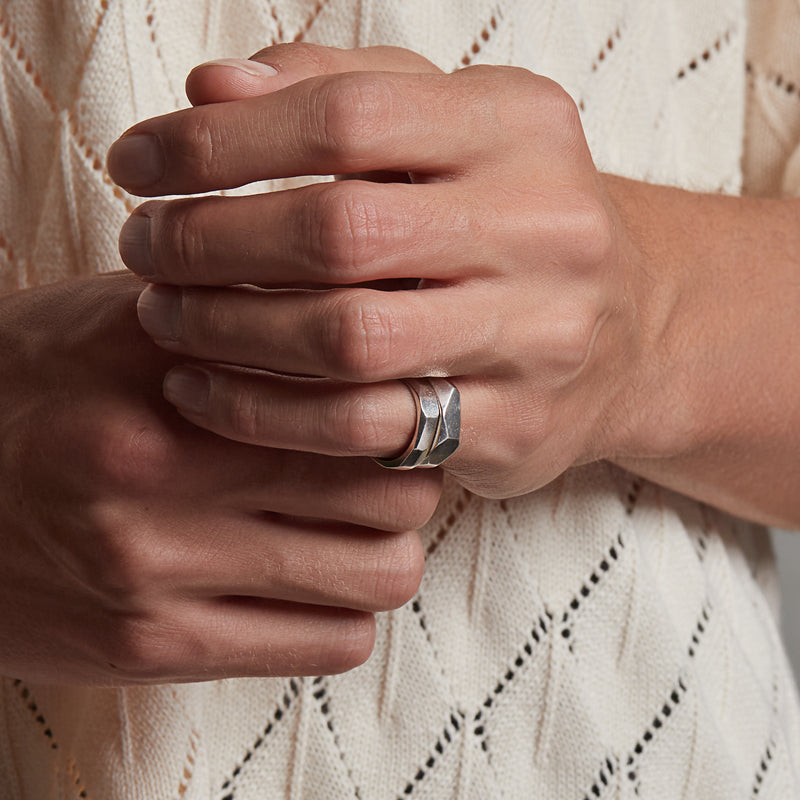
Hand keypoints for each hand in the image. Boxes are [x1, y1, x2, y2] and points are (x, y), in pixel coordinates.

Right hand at [0, 273, 437, 683]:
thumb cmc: (30, 390)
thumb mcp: (118, 318)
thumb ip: (231, 311)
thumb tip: (352, 315)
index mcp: (168, 364)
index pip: (361, 387)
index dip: (405, 398)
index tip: (398, 403)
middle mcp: (167, 466)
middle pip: (394, 485)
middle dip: (409, 478)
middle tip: (385, 470)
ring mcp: (161, 568)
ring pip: (381, 573)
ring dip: (386, 551)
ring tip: (352, 533)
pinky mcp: (153, 646)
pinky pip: (330, 645)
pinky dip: (344, 615)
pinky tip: (311, 587)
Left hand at [109, 44, 643, 499]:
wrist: (629, 331)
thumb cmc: (509, 216)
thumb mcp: (451, 127)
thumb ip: (337, 88)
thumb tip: (213, 89)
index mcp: (521, 129)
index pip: (346, 118)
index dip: (221, 142)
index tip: (139, 163)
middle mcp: (543, 229)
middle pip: (340, 232)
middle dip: (210, 242)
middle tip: (144, 249)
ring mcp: (537, 338)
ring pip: (349, 339)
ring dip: (228, 332)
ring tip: (164, 320)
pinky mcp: (514, 427)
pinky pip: (366, 428)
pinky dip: (266, 414)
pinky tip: (206, 392)